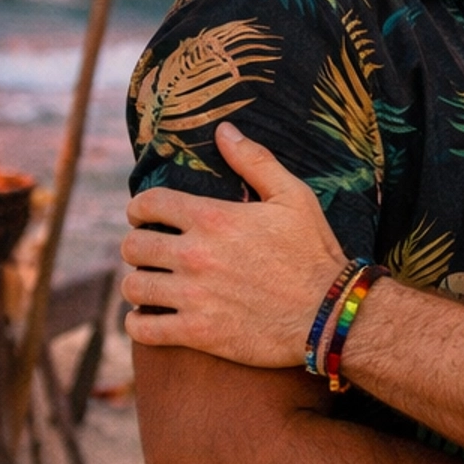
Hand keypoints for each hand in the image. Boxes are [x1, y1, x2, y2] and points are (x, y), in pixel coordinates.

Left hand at [122, 124, 344, 364]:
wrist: (330, 315)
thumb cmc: (314, 253)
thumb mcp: (294, 197)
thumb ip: (255, 161)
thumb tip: (223, 130)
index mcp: (214, 219)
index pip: (149, 204)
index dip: (138, 207)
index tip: (142, 215)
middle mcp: (195, 255)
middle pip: (133, 246)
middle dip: (136, 245)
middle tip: (149, 251)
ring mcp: (194, 297)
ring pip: (134, 287)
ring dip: (137, 284)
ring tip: (149, 284)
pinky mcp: (197, 333)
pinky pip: (143, 329)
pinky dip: (138, 323)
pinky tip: (147, 319)